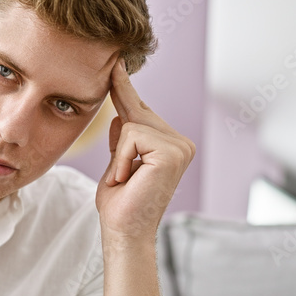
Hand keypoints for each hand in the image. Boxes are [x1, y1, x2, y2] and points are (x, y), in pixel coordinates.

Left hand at [96, 59, 194, 241]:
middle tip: (122, 165)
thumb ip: (122, 142)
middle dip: (119, 131)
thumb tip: (121, 117)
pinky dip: (121, 159)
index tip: (116, 63)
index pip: (141, 112)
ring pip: (132, 124)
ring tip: (124, 180)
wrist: (124, 231)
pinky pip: (131, 135)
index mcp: (169, 145)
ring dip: (118, 156)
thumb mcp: (117, 165)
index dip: (124, 89)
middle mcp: (180, 143)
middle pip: (137, 112)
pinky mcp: (172, 152)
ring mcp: (179, 146)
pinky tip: (127, 179)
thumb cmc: (119, 205)